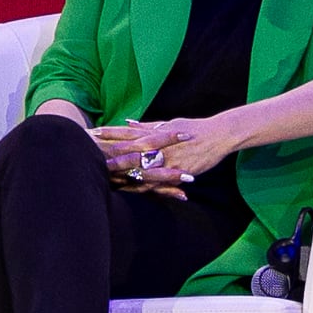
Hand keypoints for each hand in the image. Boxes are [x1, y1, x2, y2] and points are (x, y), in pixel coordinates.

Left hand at [98, 113, 243, 190]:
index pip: (127, 133)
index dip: (110, 134)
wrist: (219, 135)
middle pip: (130, 151)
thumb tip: (128, 123)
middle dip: (112, 155)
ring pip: (143, 167)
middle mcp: (159, 146)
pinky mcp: (179, 170)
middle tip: (93, 157)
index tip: (93, 133)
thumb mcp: (169, 124)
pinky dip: (148, 185)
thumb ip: (148, 126)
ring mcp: (168, 159)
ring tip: (108, 176)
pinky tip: (135, 189)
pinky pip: (161, 180)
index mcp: (155, 133)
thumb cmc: (193, 128)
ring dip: (125, 173)